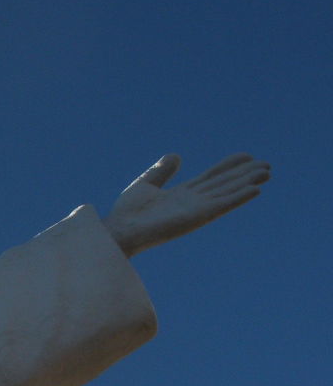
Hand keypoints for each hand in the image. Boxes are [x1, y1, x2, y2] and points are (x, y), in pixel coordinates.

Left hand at [104, 153, 269, 256]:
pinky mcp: (196, 218)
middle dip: (244, 175)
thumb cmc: (127, 213)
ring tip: (266, 172)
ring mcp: (195, 211)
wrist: (118, 230)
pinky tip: (255, 189)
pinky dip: (238, 197)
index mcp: (180, 196)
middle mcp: (191, 203)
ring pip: (227, 193)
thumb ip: (161, 171)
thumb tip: (176, 155)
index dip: (228, 166)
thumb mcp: (146, 185)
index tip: (246, 156)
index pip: (210, 178)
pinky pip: (221, 206)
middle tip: (266, 164)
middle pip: (223, 185)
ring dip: (247, 183)